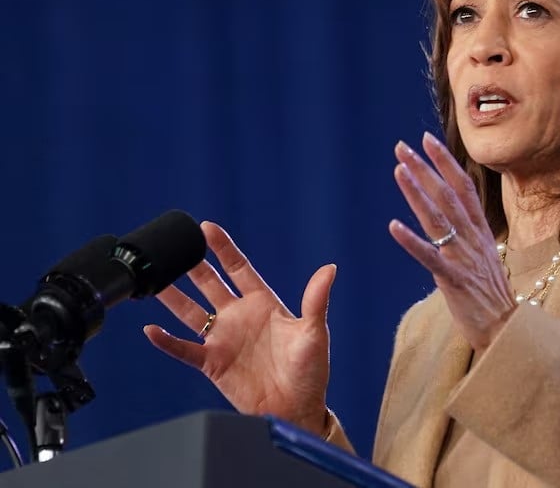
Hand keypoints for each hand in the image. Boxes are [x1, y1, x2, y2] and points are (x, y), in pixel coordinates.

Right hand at [143, 221, 335, 435]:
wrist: (297, 410)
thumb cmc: (310, 371)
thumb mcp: (314, 332)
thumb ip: (316, 300)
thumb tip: (330, 269)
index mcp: (263, 304)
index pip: (239, 268)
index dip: (223, 248)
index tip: (207, 228)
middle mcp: (239, 317)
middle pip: (210, 284)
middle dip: (194, 265)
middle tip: (176, 246)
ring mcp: (223, 339)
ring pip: (190, 312)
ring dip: (173, 297)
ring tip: (153, 279)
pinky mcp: (213, 364)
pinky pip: (184, 349)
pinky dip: (166, 341)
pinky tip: (151, 330)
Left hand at [389, 132, 515, 350]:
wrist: (508, 329)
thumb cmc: (492, 295)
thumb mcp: (485, 255)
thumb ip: (470, 234)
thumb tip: (457, 215)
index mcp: (480, 231)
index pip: (463, 187)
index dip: (446, 162)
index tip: (428, 139)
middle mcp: (473, 238)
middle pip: (447, 195)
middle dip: (424, 168)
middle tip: (401, 147)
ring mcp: (464, 257)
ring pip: (438, 218)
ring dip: (416, 192)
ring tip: (398, 170)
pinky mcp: (455, 280)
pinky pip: (430, 257)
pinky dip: (411, 241)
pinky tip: (393, 226)